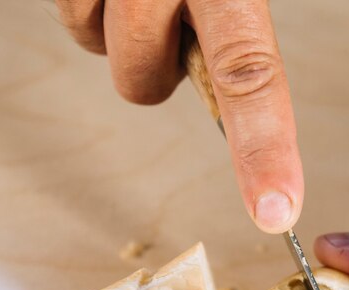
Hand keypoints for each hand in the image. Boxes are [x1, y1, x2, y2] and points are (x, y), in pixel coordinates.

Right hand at [55, 0, 302, 233]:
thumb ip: (235, 24)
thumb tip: (238, 93)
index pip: (251, 77)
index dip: (264, 150)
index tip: (275, 210)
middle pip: (145, 83)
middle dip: (157, 65)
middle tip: (173, 16)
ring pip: (106, 53)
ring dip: (122, 32)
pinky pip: (74, 22)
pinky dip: (90, 7)